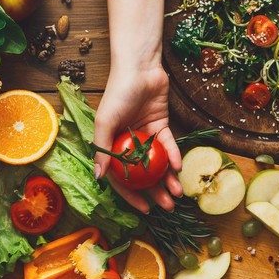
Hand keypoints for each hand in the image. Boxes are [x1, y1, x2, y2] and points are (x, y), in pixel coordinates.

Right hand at [93, 65, 182, 212]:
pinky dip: (174, 156)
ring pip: (158, 164)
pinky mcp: (161, 125)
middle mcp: (128, 144)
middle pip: (142, 175)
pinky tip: (179, 168)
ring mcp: (145, 136)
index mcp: (112, 146)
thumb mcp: (105, 122)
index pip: (121, 178)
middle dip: (155, 193)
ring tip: (178, 194)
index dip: (132, 196)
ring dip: (168, 180)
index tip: (144, 210)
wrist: (140, 68)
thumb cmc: (117, 93)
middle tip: (167, 208)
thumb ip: (102, 150)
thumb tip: (99, 178)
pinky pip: (168, 146)